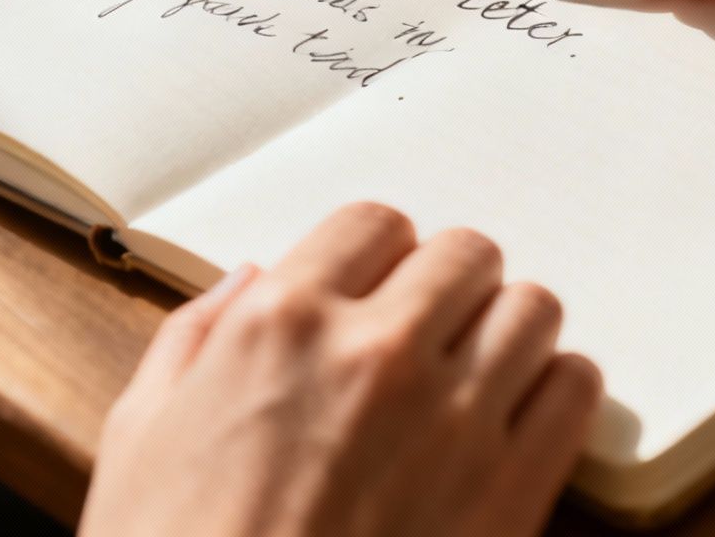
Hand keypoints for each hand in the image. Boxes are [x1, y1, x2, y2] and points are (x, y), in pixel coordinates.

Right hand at [80, 204, 601, 536]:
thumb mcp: (139, 436)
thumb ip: (194, 338)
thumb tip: (248, 281)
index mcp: (282, 325)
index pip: (375, 224)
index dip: (379, 257)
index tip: (378, 289)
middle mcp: (377, 353)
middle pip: (465, 255)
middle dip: (449, 287)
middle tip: (431, 333)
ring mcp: (454, 419)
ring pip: (531, 310)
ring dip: (507, 334)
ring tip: (480, 375)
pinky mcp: (511, 490)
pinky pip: (575, 388)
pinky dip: (556, 392)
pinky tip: (520, 421)